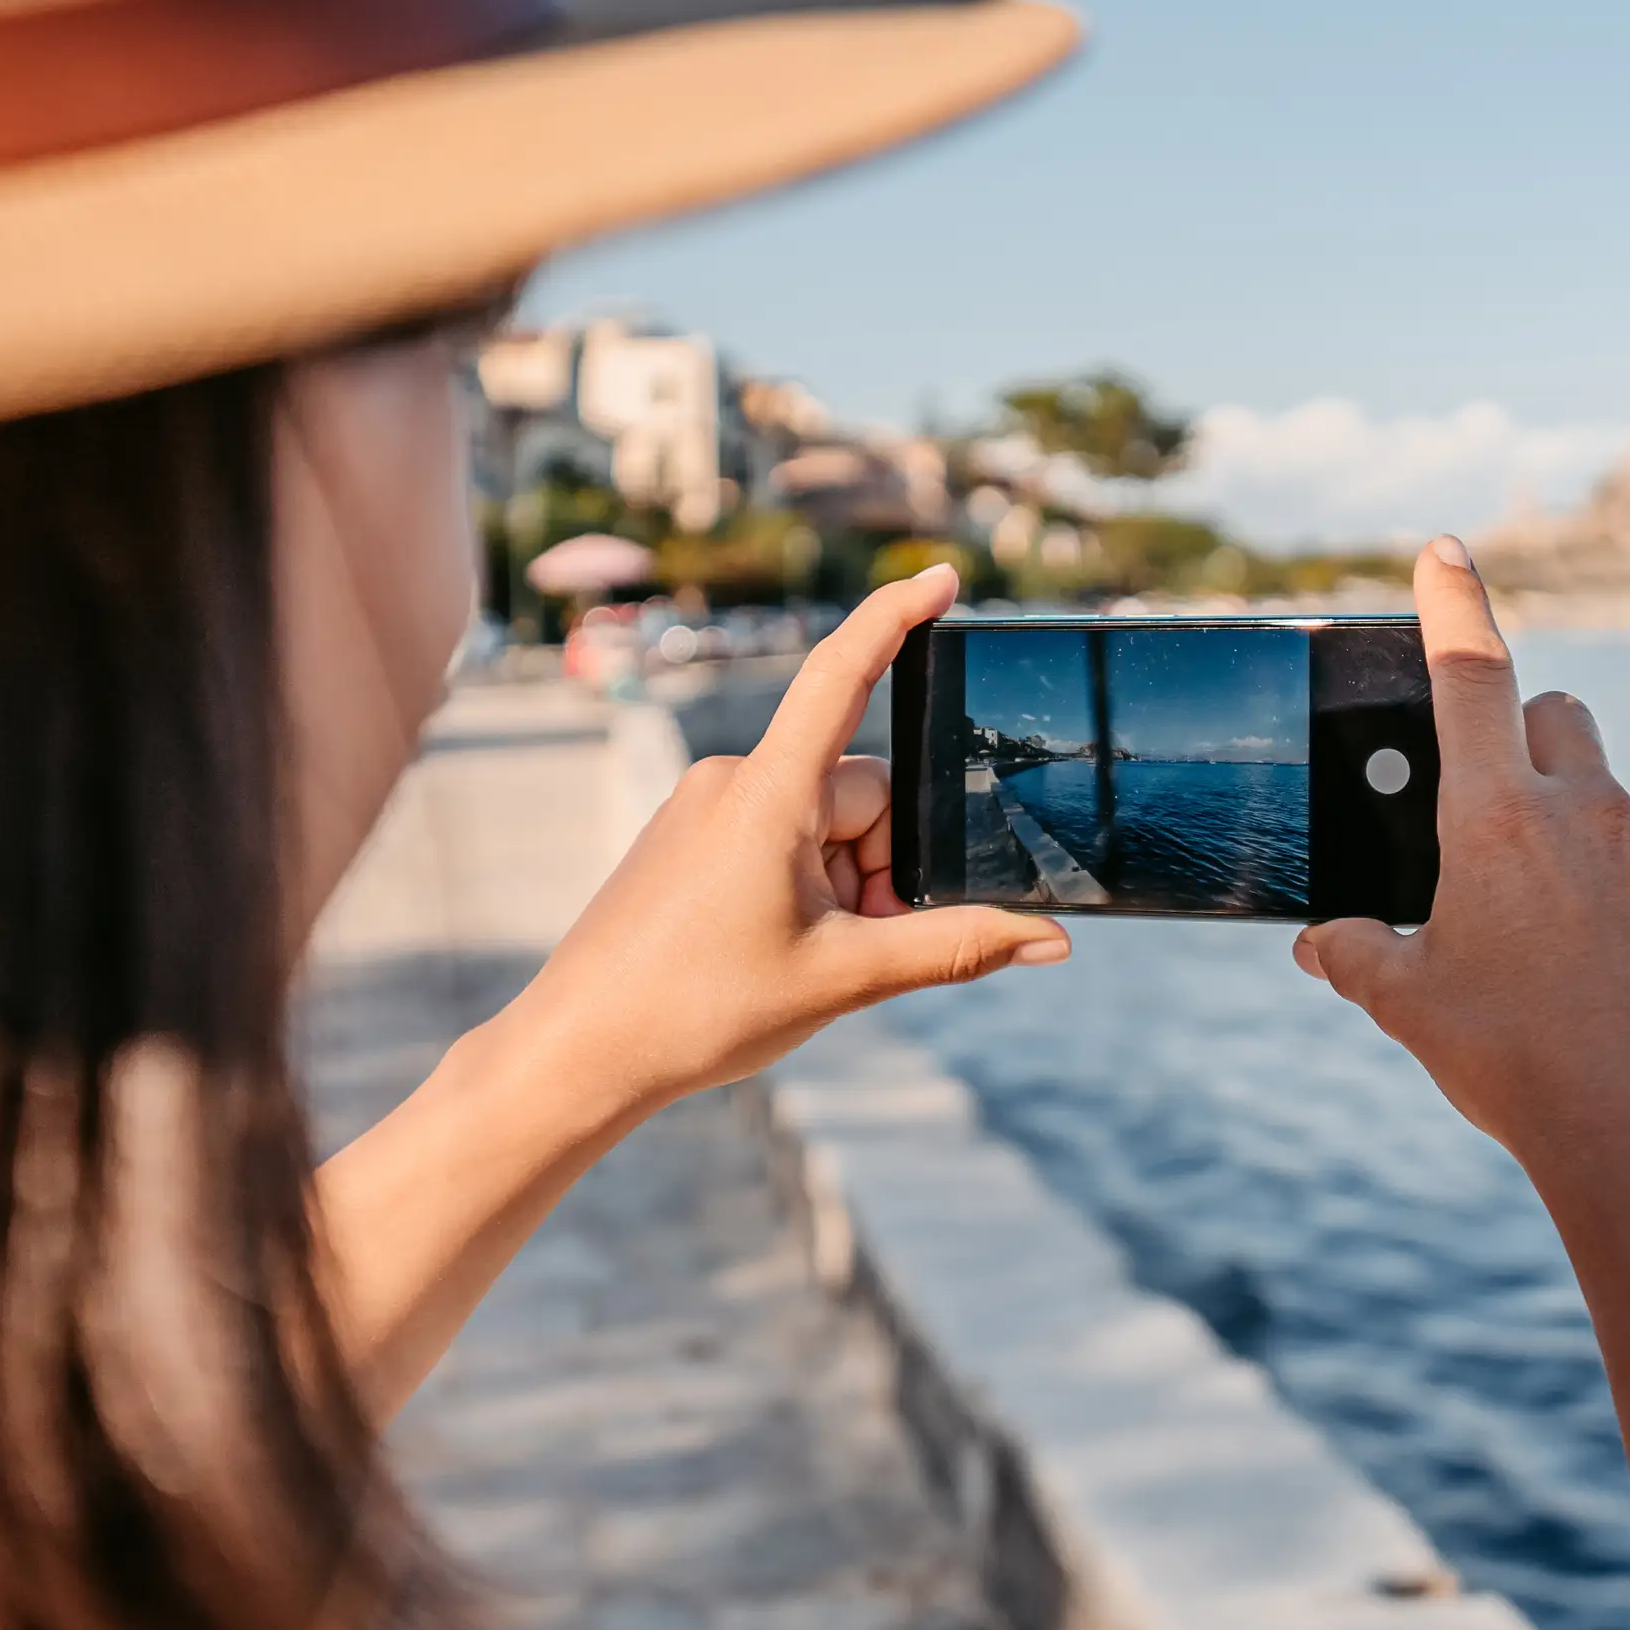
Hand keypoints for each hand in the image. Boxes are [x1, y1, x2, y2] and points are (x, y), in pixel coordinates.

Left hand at [510, 564, 1067, 1117]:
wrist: (579, 1051)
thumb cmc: (698, 1010)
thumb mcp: (845, 976)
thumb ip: (954, 946)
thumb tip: (1051, 942)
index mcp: (768, 792)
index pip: (842, 675)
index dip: (896, 617)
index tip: (944, 577)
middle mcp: (731, 780)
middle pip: (862, 797)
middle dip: (883, 867)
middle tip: (856, 947)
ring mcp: (704, 808)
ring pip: (822, 827)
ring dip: (844, 886)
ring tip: (803, 961)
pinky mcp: (688, 838)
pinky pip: (777, 841)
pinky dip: (805, 888)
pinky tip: (774, 953)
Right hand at [1294, 538, 1629, 1216]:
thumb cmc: (1514, 1065)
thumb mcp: (1410, 1007)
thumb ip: (1359, 955)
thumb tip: (1323, 943)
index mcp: (1496, 819)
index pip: (1471, 671)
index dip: (1452, 602)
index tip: (1445, 550)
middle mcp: (1586, 815)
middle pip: (1554, 715)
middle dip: (1518, 733)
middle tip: (1483, 808)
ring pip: (1605, 801)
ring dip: (1568, 832)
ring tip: (1539, 934)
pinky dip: (1619, 898)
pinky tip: (1599, 980)